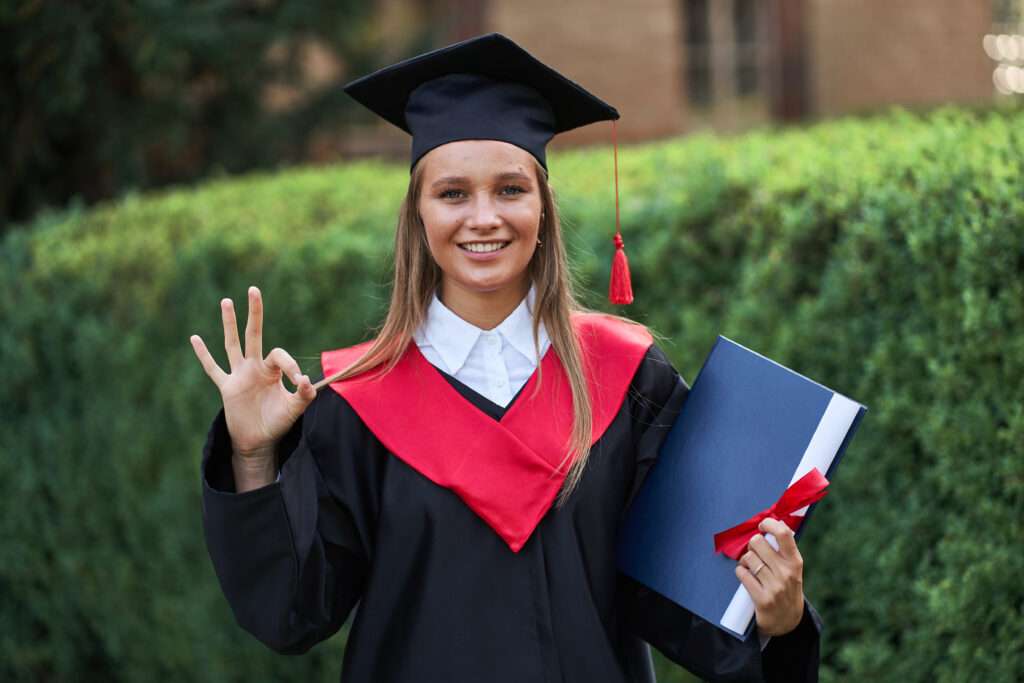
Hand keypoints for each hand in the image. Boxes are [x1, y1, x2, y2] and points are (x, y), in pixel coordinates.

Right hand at [189, 286, 315, 455]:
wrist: (259, 440)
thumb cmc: (277, 422)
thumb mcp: (295, 409)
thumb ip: (304, 395)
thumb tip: (306, 380)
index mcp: (272, 370)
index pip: (279, 355)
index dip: (290, 365)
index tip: (299, 381)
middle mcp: (255, 367)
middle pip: (254, 335)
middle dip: (254, 313)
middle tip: (254, 290)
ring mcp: (239, 375)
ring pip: (232, 345)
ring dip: (229, 324)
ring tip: (227, 301)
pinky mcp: (226, 388)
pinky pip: (212, 369)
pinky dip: (204, 355)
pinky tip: (194, 338)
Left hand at [735, 518, 804, 636]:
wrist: (788, 622)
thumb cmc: (787, 588)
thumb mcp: (793, 569)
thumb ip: (783, 550)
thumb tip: (772, 523)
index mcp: (795, 562)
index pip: (783, 533)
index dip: (769, 524)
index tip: (762, 526)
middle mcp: (787, 573)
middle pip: (758, 542)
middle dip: (752, 545)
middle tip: (755, 553)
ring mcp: (775, 586)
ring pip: (748, 557)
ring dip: (745, 560)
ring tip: (751, 567)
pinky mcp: (762, 599)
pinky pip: (742, 573)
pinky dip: (741, 572)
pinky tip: (746, 576)